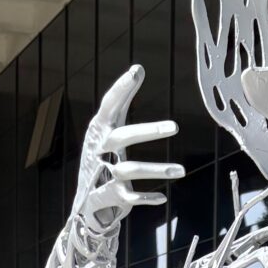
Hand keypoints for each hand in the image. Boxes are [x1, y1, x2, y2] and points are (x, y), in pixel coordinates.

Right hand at [77, 65, 181, 225]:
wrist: (86, 199)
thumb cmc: (102, 154)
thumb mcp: (110, 127)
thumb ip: (123, 100)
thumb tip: (139, 67)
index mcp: (99, 129)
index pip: (109, 105)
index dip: (120, 89)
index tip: (136, 72)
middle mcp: (98, 149)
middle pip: (121, 137)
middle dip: (147, 131)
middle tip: (175, 127)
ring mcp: (103, 173)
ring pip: (130, 170)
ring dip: (156, 170)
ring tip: (181, 170)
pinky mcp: (110, 196)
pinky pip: (130, 197)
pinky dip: (146, 199)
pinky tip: (163, 199)